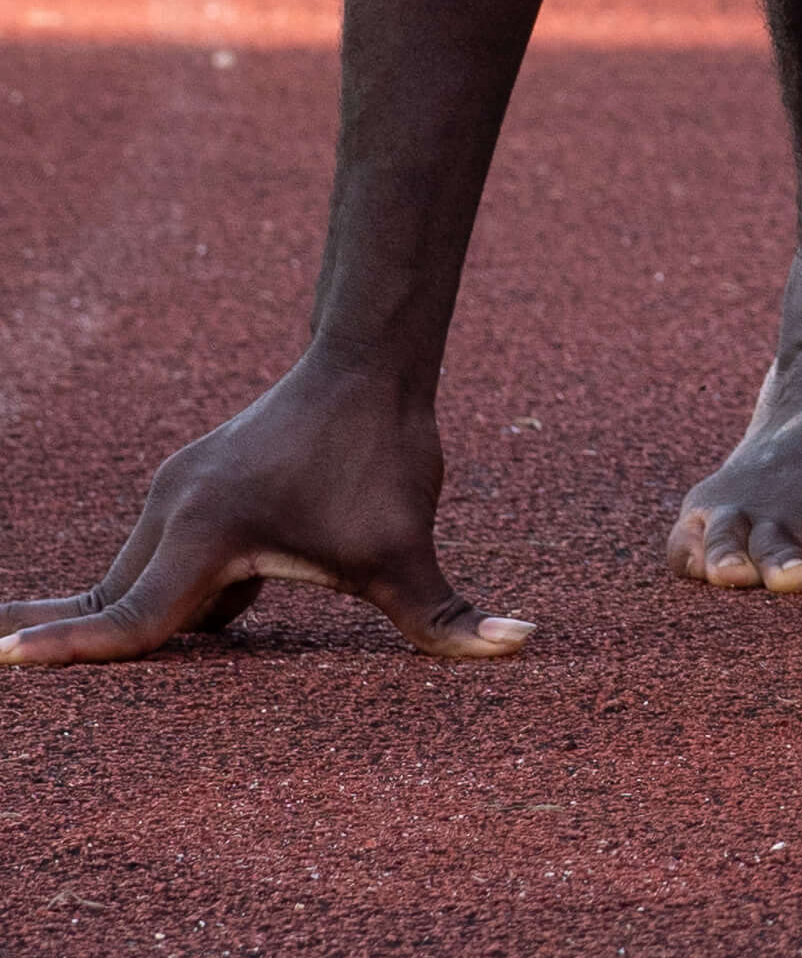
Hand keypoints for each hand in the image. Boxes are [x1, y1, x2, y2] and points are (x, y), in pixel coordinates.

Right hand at [0, 355, 532, 665]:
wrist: (371, 362)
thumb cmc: (383, 457)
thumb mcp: (407, 549)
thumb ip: (447, 617)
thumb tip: (523, 643)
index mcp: (204, 536)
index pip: (130, 620)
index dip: (71, 653)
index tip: (1, 664)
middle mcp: (171, 511)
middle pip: (118, 606)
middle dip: (73, 643)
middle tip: (7, 660)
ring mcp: (174, 492)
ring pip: (139, 581)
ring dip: (136, 619)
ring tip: (55, 641)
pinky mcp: (190, 484)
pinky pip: (164, 556)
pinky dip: (171, 587)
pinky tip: (203, 610)